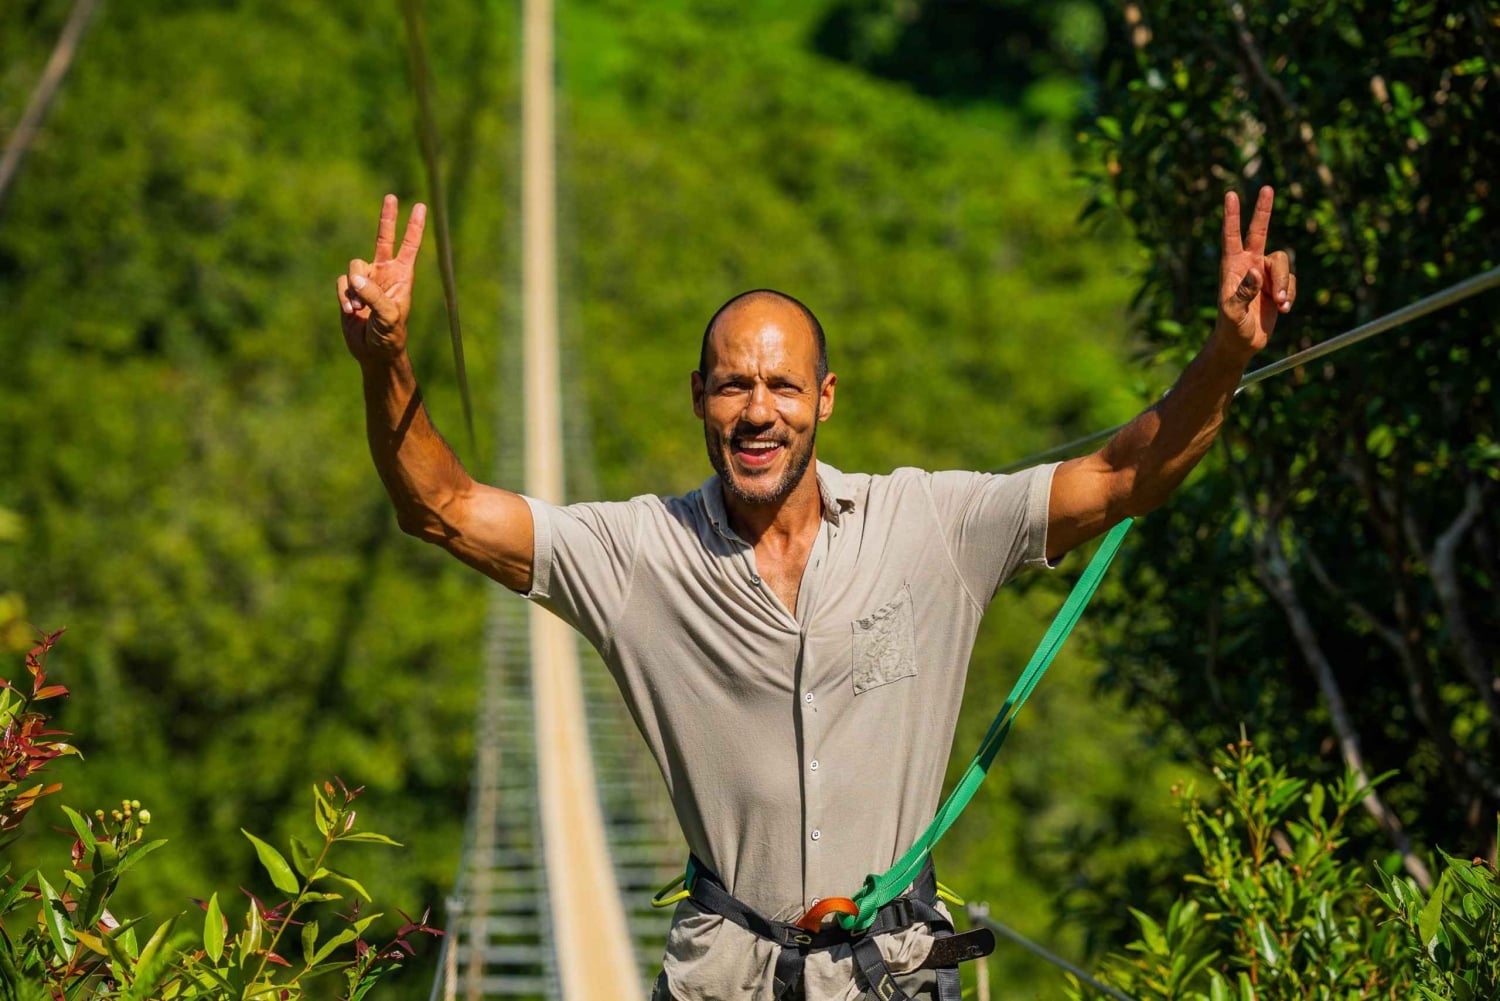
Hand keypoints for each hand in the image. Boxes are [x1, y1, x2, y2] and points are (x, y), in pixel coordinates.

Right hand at [336, 194, 426, 362]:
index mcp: (401, 276)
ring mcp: (366, 280)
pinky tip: (353, 313)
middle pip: (383, 238)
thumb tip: (355, 278)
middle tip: (391, 196)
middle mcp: (384, 273)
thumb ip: (373, 294)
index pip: (409, 246)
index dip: (414, 227)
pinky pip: (342, 283)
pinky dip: (344, 297)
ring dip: (355, 289)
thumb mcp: (388, 316)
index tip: (419, 206)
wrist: (373, 351)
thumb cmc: (390, 334)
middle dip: (387, 218)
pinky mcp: (350, 290)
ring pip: (353, 266)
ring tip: (362, 309)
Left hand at [1215, 187, 1295, 357]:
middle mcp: (1249, 264)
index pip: (1232, 236)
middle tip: (1266, 187)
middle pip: (1260, 232)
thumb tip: (1255, 272)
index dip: (1232, 216)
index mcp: (1232, 267)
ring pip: (1283, 263)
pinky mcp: (1278, 286)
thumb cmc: (1231, 328)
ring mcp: (1264, 274)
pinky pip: (1290, 281)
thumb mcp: (1233, 313)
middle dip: (1263, 210)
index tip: (1230, 195)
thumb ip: (1243, 293)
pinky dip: (1289, 294)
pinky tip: (1283, 310)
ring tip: (1280, 304)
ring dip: (1284, 283)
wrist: (1242, 344)